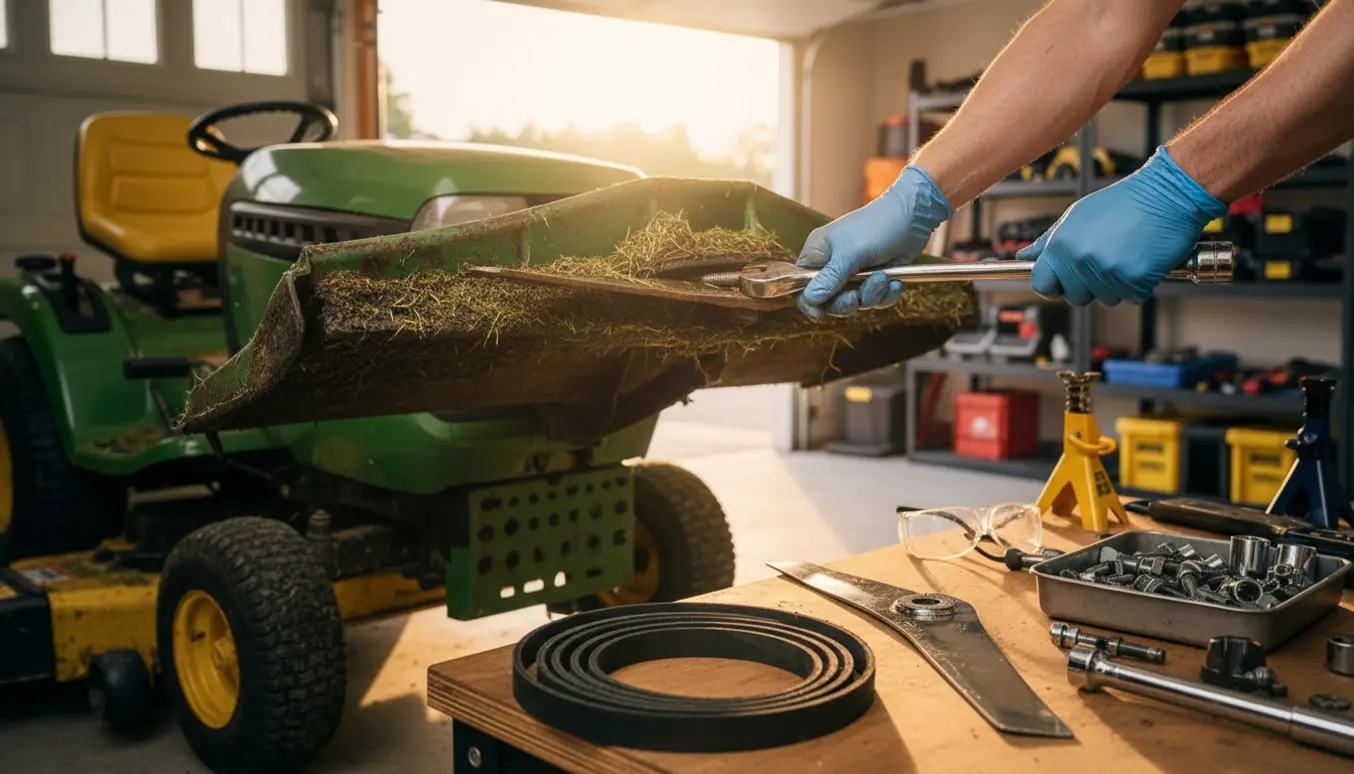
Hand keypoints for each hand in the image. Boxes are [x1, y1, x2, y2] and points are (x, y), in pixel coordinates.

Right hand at [796, 166, 951, 319]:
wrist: (914, 216)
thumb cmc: (878, 226)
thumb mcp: (851, 253)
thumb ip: (830, 278)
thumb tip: (809, 298)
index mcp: (818, 253)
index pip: (802, 285)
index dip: (809, 302)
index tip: (820, 314)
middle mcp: (833, 265)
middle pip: (829, 300)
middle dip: (847, 302)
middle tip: (857, 297)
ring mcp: (855, 273)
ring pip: (855, 301)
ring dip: (871, 295)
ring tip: (883, 278)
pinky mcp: (874, 278)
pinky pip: (874, 299)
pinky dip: (886, 295)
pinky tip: (894, 282)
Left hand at [1021, 146, 1227, 305]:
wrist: (1167, 194)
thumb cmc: (1125, 202)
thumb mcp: (1077, 216)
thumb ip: (1048, 241)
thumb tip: (1025, 256)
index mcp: (1062, 245)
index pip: (1041, 284)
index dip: (1052, 285)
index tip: (1061, 282)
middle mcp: (1081, 260)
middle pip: (1075, 296)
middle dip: (1088, 285)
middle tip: (1105, 260)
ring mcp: (1108, 273)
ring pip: (1105, 299)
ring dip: (1116, 284)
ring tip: (1125, 255)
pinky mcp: (1136, 281)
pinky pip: (1132, 297)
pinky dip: (1139, 285)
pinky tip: (1141, 261)